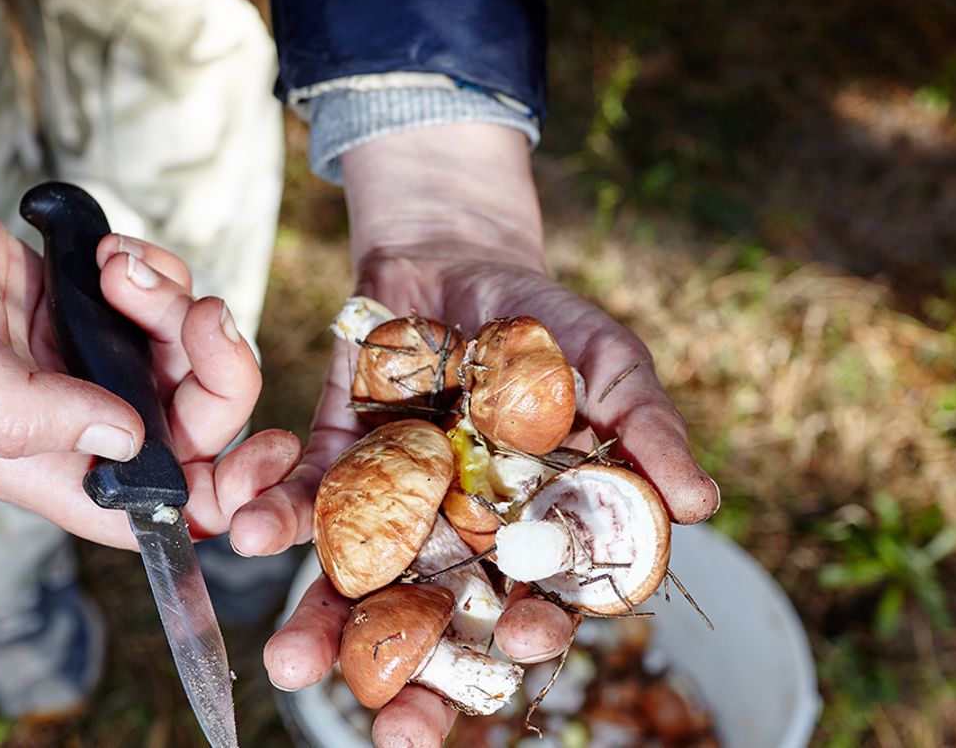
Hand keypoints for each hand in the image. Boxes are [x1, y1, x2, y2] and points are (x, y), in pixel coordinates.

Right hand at [0, 61, 299, 548]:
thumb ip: (22, 409)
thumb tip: (127, 439)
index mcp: (25, 458)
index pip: (141, 513)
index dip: (214, 501)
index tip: (262, 458)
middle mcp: (60, 418)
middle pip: (189, 428)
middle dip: (212, 370)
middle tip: (191, 315)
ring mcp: (76, 360)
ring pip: (182, 359)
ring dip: (175, 308)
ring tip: (119, 268)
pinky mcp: (82, 308)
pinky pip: (161, 305)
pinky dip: (155, 275)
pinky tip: (106, 252)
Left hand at [250, 124, 717, 745]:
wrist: (456, 255)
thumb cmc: (546, 321)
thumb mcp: (608, 362)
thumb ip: (646, 428)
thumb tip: (701, 504)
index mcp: (533, 531)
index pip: (539, 600)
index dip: (536, 628)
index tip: (527, 640)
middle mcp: (459, 538)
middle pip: (441, 627)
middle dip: (418, 683)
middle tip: (397, 732)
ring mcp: (392, 508)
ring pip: (359, 587)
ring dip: (324, 628)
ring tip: (294, 666)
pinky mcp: (334, 465)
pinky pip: (302, 503)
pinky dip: (276, 517)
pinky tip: (253, 532)